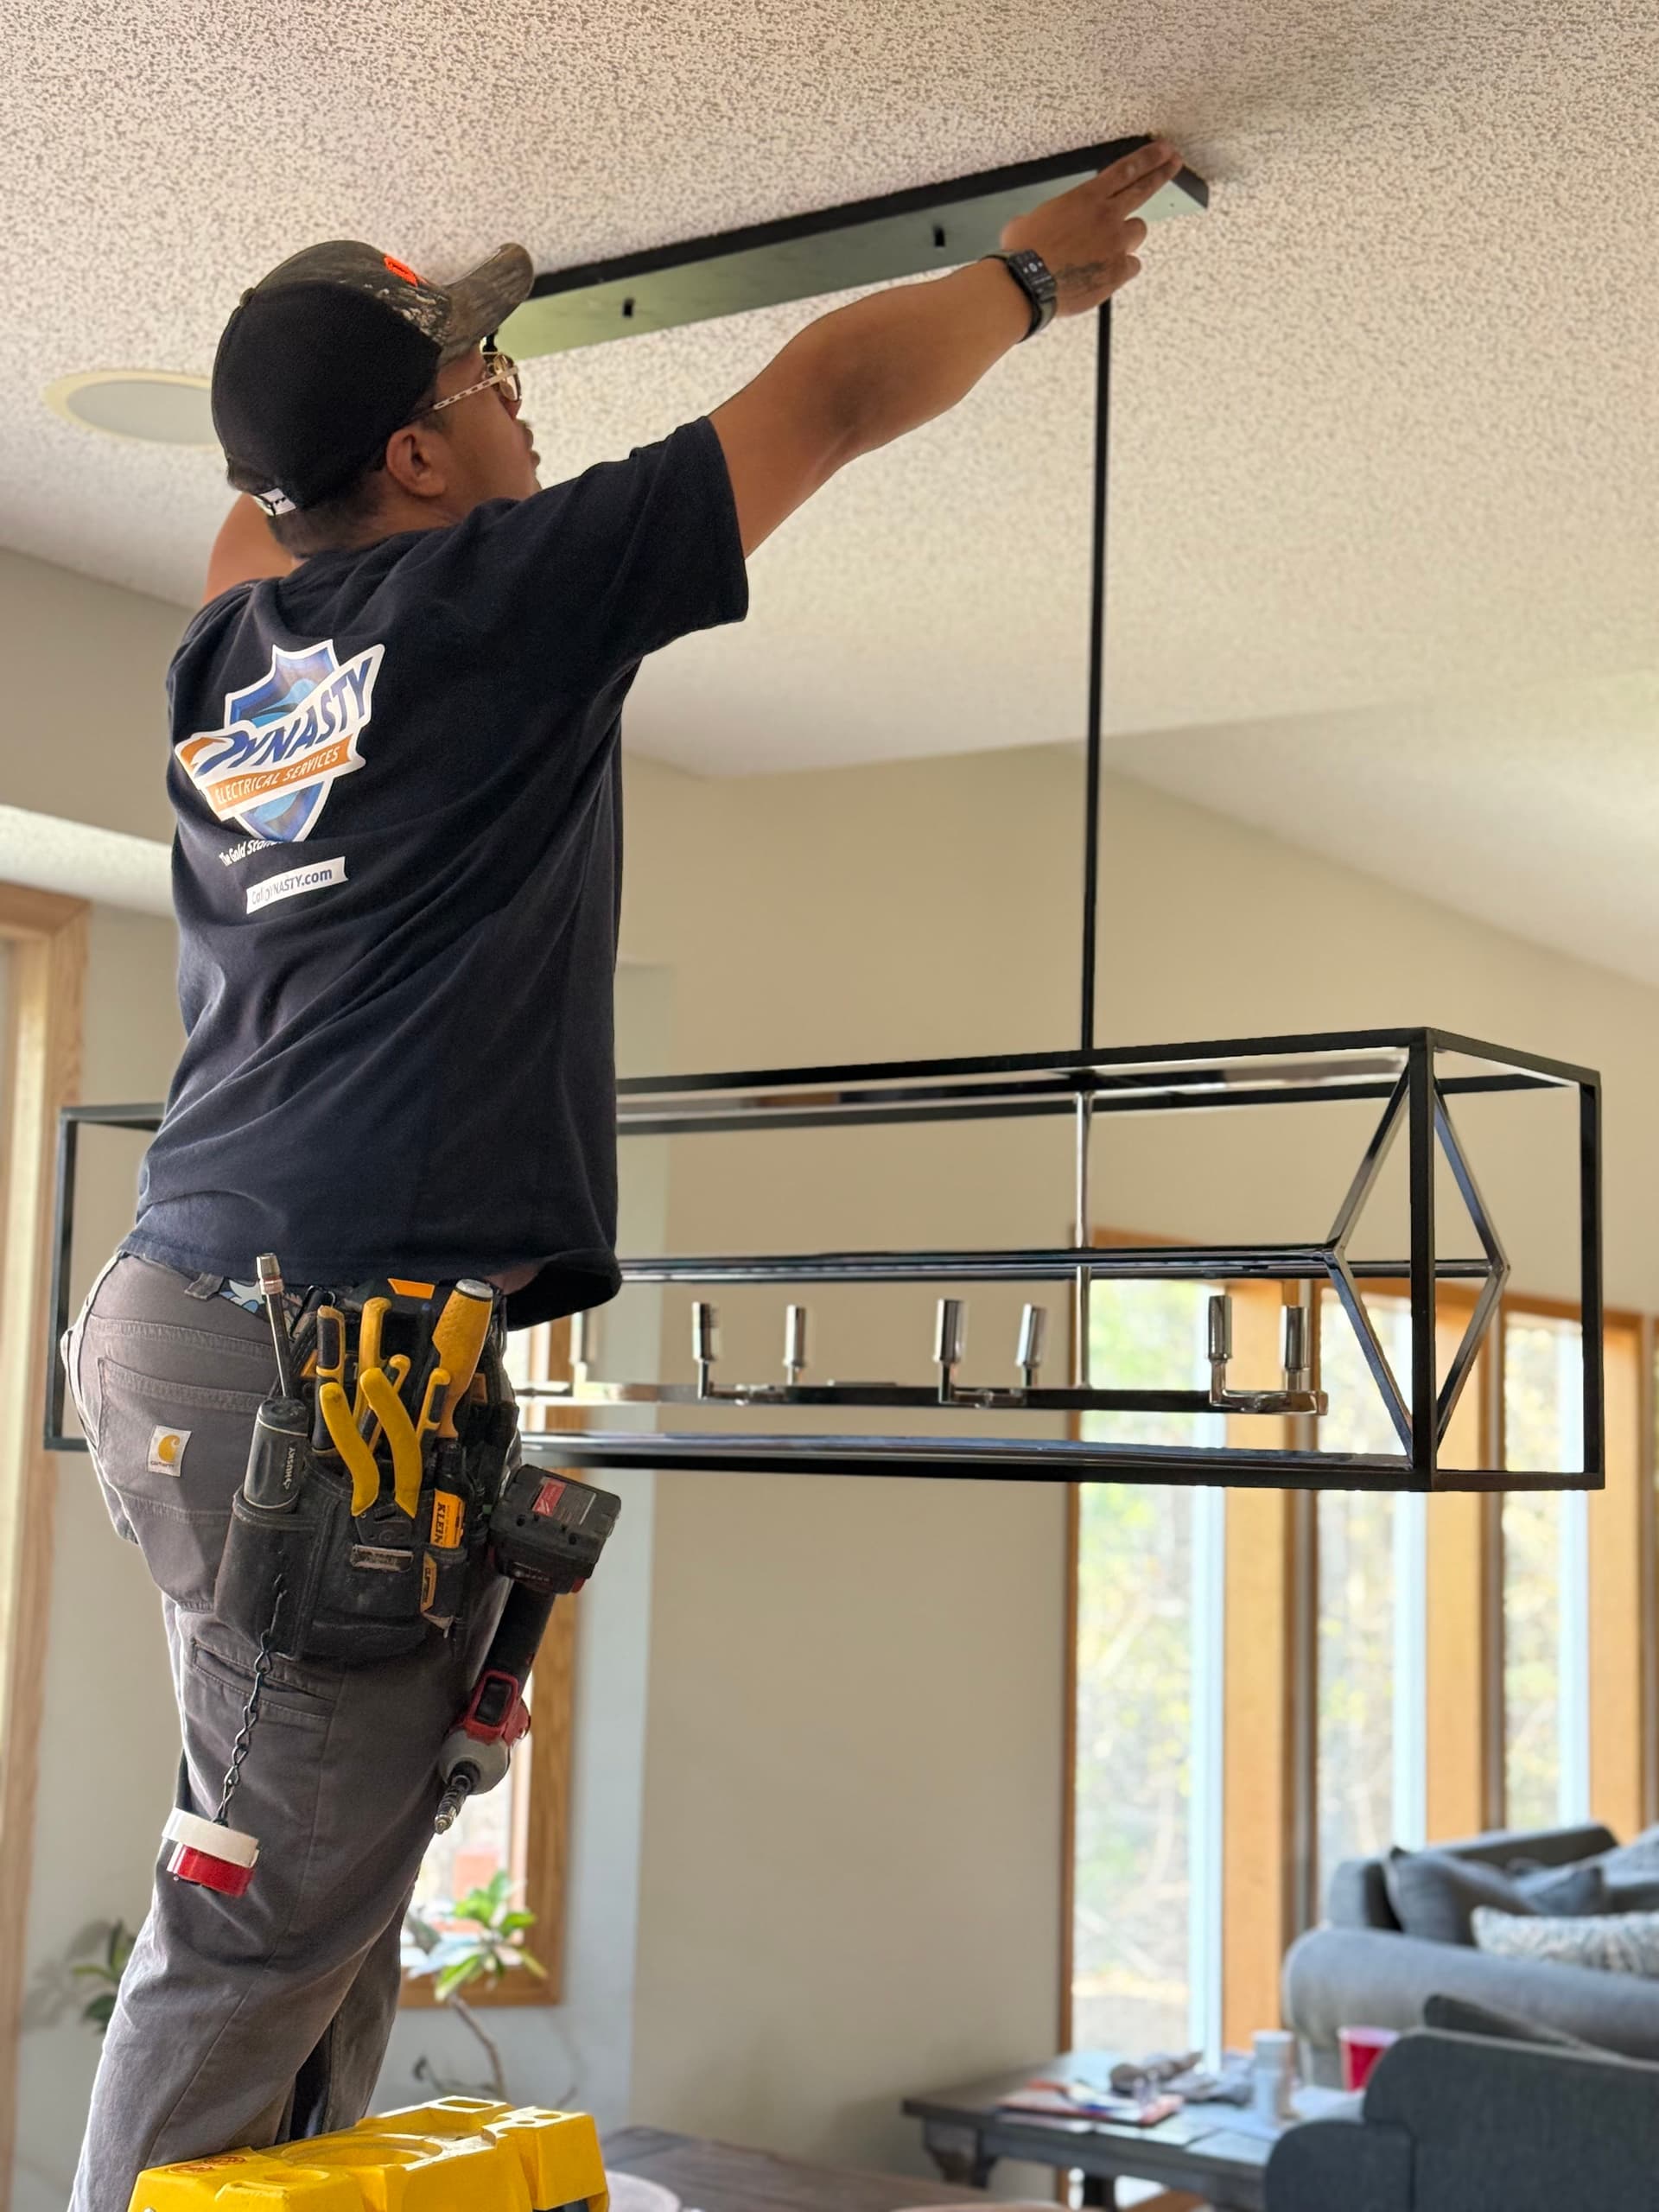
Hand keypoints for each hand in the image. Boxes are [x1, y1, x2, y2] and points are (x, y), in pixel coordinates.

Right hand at [1001, 139, 1183, 315]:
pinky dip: (1121, 268)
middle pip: (1144, 189)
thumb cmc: (1022, 253)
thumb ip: (1050, 217)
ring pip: (1137, 232)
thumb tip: (1039, 226)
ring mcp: (1116, 244)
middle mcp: (1107, 216)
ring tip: (1107, 246)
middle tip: (1174, 163)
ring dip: (1126, 236)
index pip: (1126, 169)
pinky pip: (1132, 265)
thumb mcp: (1030, 220)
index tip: (1165, 150)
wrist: (1027, 285)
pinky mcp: (1117, 272)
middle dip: (1162, 173)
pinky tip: (1104, 272)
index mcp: (1087, 197)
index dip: (1149, 157)